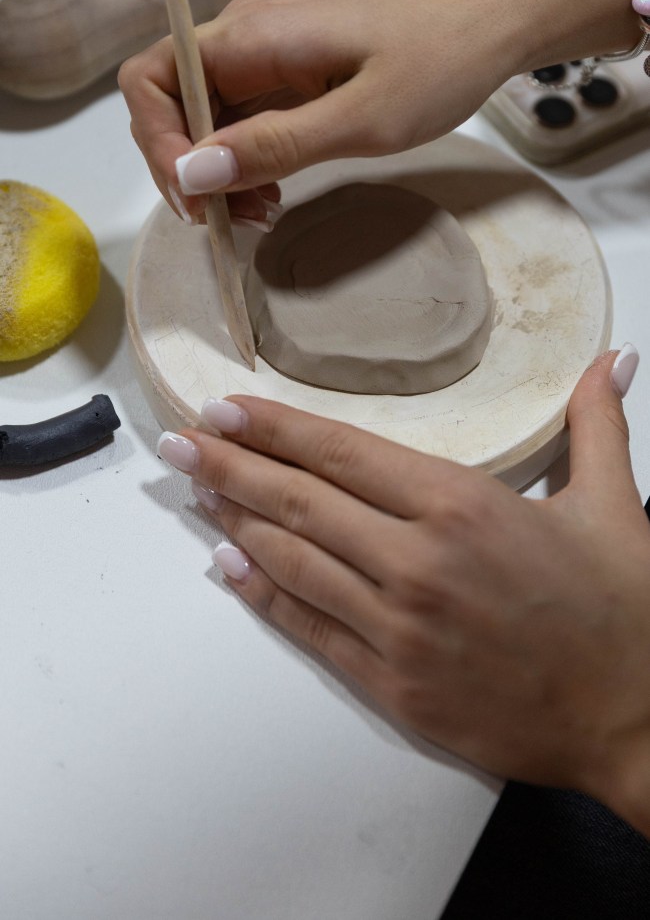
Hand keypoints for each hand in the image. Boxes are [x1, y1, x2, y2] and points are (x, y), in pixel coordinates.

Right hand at [118, 0, 529, 220]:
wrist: (501, 14)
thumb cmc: (442, 56)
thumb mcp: (362, 119)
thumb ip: (273, 146)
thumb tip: (193, 172)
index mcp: (251, 34)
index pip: (151, 79)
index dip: (156, 143)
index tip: (197, 199)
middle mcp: (247, 33)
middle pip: (173, 101)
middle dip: (188, 167)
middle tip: (230, 222)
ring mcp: (271, 48)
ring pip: (209, 113)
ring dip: (219, 169)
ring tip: (261, 212)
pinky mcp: (296, 64)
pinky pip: (247, 112)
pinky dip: (249, 155)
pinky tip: (278, 187)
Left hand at [157, 347, 649, 837]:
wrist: (637, 719)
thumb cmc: (623, 613)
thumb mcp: (614, 505)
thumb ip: (595, 423)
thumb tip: (614, 358)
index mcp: (463, 506)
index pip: (344, 453)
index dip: (276, 428)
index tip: (227, 408)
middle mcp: (419, 562)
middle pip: (302, 502)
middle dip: (231, 465)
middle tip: (180, 441)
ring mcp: (400, 629)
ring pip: (295, 561)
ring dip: (236, 521)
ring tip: (195, 490)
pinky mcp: (395, 685)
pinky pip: (311, 630)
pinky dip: (265, 595)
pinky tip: (230, 566)